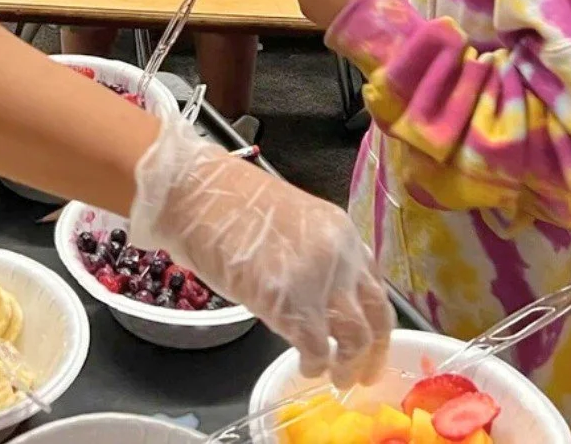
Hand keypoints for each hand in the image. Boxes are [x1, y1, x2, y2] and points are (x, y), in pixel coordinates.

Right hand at [131, 115, 391, 387]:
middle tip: (363, 374)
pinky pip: (316, 348)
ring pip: (354, 337)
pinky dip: (314, 365)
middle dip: (372, 352)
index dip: (375, 318)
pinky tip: (305, 367)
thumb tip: (318, 297)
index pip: (374, 283)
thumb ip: (314, 257)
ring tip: (336, 377)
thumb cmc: (226, 204)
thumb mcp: (289, 223)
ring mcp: (317, 278)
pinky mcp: (289, 303)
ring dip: (347, 365)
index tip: (371, 339)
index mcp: (340, 230)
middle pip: (375, 315)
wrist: (194, 193)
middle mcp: (339, 254)